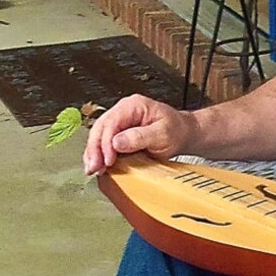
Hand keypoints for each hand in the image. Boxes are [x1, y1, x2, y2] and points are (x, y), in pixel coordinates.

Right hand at [82, 96, 196, 175]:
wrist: (183, 134)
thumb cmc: (177, 130)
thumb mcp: (163, 134)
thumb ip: (140, 137)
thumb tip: (117, 142)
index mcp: (133, 106)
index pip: (111, 122)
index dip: (106, 143)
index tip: (108, 160)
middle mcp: (123, 112)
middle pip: (100, 128)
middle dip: (94, 149)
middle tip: (94, 167)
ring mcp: (120, 122)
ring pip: (98, 136)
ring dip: (93, 153)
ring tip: (92, 169)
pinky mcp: (119, 134)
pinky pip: (104, 143)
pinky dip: (99, 155)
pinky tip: (97, 166)